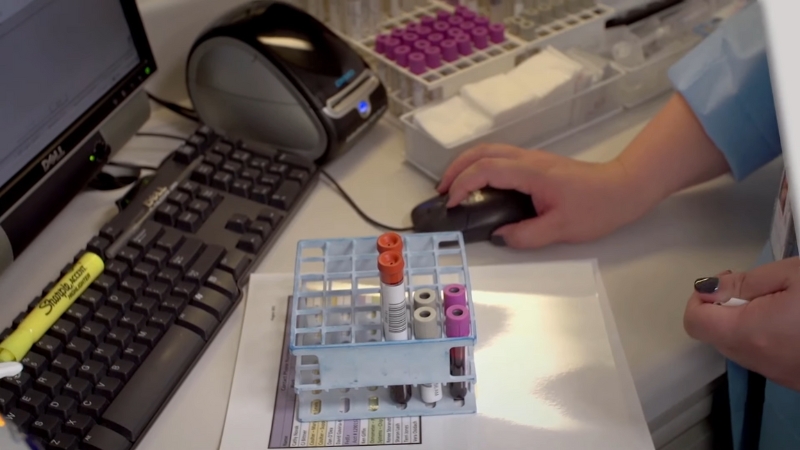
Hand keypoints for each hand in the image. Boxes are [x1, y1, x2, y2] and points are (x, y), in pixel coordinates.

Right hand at [435, 144, 654, 247]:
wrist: (624, 188)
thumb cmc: (597, 208)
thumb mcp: (561, 229)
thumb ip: (526, 235)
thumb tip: (498, 236)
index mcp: (531, 172)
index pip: (486, 169)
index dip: (462, 184)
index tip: (451, 204)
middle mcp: (528, 159)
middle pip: (482, 151)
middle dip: (456, 168)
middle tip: (441, 191)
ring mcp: (532, 158)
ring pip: (490, 151)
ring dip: (467, 164)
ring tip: (453, 187)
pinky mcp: (537, 164)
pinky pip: (500, 157)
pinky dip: (481, 166)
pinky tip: (479, 185)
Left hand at [684, 258, 799, 390]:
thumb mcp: (791, 275)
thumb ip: (743, 282)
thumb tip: (708, 288)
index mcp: (747, 333)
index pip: (694, 322)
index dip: (700, 298)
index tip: (726, 282)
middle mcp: (754, 360)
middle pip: (714, 335)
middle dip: (723, 308)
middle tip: (755, 289)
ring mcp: (774, 374)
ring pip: (737, 347)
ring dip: (744, 323)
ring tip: (777, 304)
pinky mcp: (791, 379)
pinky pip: (761, 357)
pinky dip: (764, 338)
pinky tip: (791, 322)